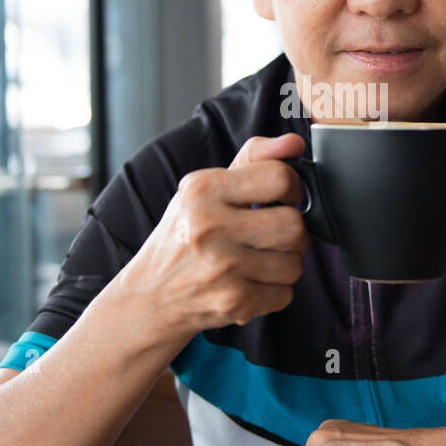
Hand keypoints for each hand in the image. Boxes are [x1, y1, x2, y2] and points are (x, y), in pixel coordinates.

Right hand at [110, 133, 308, 342]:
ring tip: (255, 261)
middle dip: (291, 232)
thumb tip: (295, 143)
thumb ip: (253, 159)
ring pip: (295, 263)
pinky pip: (285, 294)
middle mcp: (209, 227)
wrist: (150, 296)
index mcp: (202, 190)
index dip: (292, 188)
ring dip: (283, 264)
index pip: (280, 178)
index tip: (283, 197)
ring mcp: (222, 267)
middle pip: (294, 225)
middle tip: (270, 235)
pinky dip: (273, 291)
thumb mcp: (205, 189)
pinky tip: (248, 283)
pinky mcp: (233, 302)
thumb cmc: (184, 235)